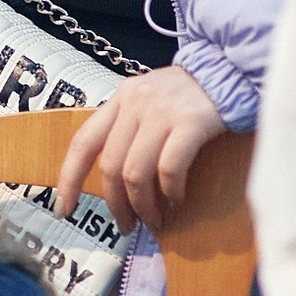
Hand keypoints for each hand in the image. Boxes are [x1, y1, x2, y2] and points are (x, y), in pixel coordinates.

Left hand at [54, 65, 227, 232]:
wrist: (232, 70)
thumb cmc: (192, 94)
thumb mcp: (150, 101)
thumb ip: (131, 129)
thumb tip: (116, 179)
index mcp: (120, 99)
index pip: (83, 142)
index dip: (68, 178)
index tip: (63, 207)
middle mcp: (135, 103)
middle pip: (110, 165)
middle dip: (116, 204)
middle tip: (127, 225)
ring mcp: (161, 112)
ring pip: (136, 172)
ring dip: (143, 205)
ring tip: (154, 219)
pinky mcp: (190, 122)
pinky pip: (169, 168)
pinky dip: (170, 192)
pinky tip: (177, 200)